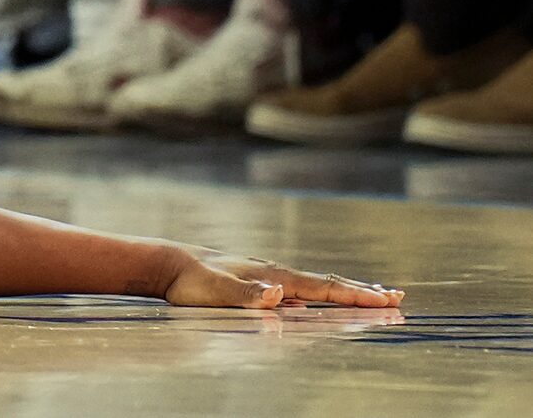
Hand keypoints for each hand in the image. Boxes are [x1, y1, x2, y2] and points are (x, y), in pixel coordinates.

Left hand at [159, 248, 400, 311]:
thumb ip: (246, 294)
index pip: (324, 288)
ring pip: (316, 285)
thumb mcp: (214, 291)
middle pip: (327, 284)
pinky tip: (322, 300)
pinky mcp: (258, 282)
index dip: (356, 296)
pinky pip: (300, 290)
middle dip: (363, 292)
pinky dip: (320, 294)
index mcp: (273, 275)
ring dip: (346, 291)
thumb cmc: (190, 281)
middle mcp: (275, 273)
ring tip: (371, 294)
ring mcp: (268, 276)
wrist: (166, 263)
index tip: (388, 301)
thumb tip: (280, 292)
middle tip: (397, 296)